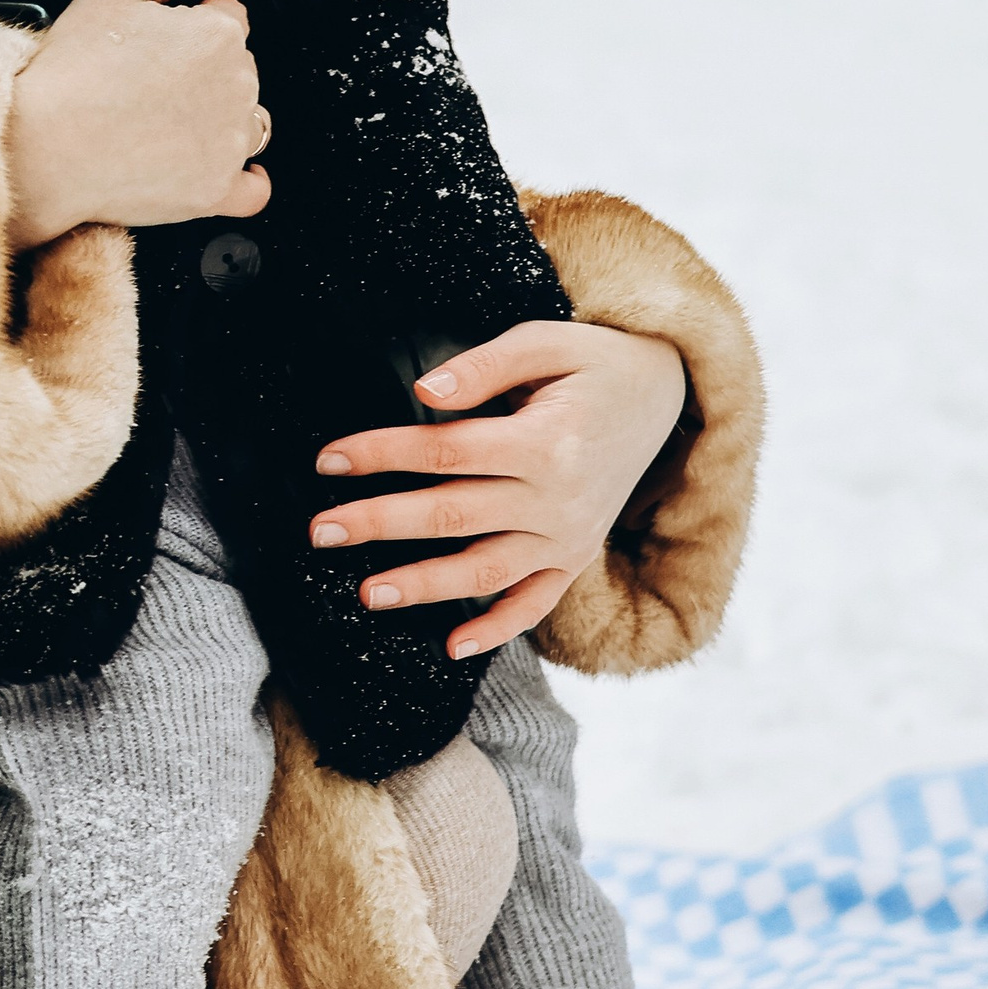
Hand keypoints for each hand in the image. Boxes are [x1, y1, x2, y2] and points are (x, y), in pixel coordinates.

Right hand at [2, 0, 271, 249]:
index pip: (230, 16)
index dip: (192, 24)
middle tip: (150, 82)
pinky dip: (242, 181)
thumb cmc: (69, 73)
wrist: (42, 148)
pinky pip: (253, 190)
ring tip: (167, 124)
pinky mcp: (216, 191)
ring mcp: (229, 143)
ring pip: (248, 122)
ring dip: (222, 119)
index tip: (162, 42)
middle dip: (205, 71)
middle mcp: (236, 86)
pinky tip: (219, 170)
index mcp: (217, 34)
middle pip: (239, 69)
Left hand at [309, 319, 687, 661]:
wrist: (667, 395)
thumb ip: (482, 367)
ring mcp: (569, 537)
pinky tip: (451, 647)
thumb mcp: (545, 341)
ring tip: (367, 593)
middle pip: (451, 515)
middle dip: (380, 524)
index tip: (328, 461)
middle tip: (320, 532)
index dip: (381, 455)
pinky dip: (497, 630)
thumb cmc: (594, 362)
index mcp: (546, 441)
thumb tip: (421, 393)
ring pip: (484, 570)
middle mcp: (558, 499)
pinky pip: (535, 604)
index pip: (444, 453)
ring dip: (423, 586)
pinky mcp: (576, 557)